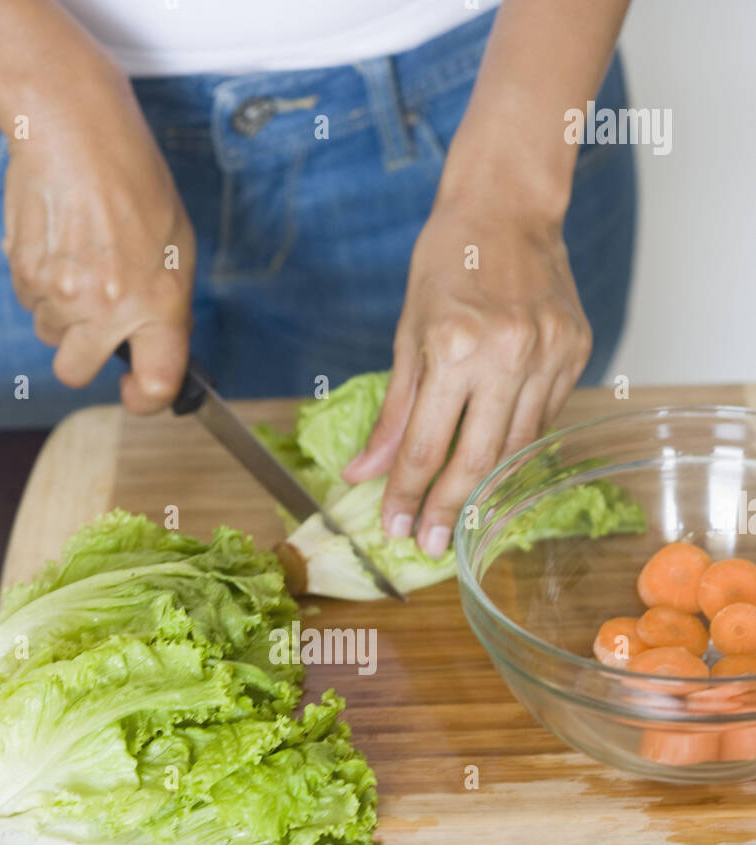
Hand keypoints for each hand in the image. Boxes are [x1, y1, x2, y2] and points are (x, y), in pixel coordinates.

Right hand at [2, 67, 194, 412]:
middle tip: (94, 323)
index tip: (138, 391)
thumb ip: (167, 304)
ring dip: (61, 312)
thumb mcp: (177, 245)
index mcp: (158, 303)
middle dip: (83, 354)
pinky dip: (40, 283)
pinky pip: (29, 301)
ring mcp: (59, 293)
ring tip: (79, 259)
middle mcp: (107, 307)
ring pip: (50, 334)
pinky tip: (58, 243)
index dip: (147, 399)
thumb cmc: (134, 181)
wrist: (76, 130)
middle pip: (76, 374)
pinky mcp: (24, 272)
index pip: (156, 384)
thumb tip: (156, 344)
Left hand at [343, 194, 590, 553]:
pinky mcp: (575, 351)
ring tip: (460, 515)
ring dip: (487, 488)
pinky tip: (496, 461)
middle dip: (450, 509)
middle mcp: (508, 354)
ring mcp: (549, 354)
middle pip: (478, 460)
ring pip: (517, 447)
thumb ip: (392, 412)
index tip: (397, 529)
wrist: (508, 205)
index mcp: (455, 346)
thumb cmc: (448, 260)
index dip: (408, 496)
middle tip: (431, 544)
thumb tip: (363, 473)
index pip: (427, 446)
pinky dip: (516, 444)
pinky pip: (543, 417)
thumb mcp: (408, 334)